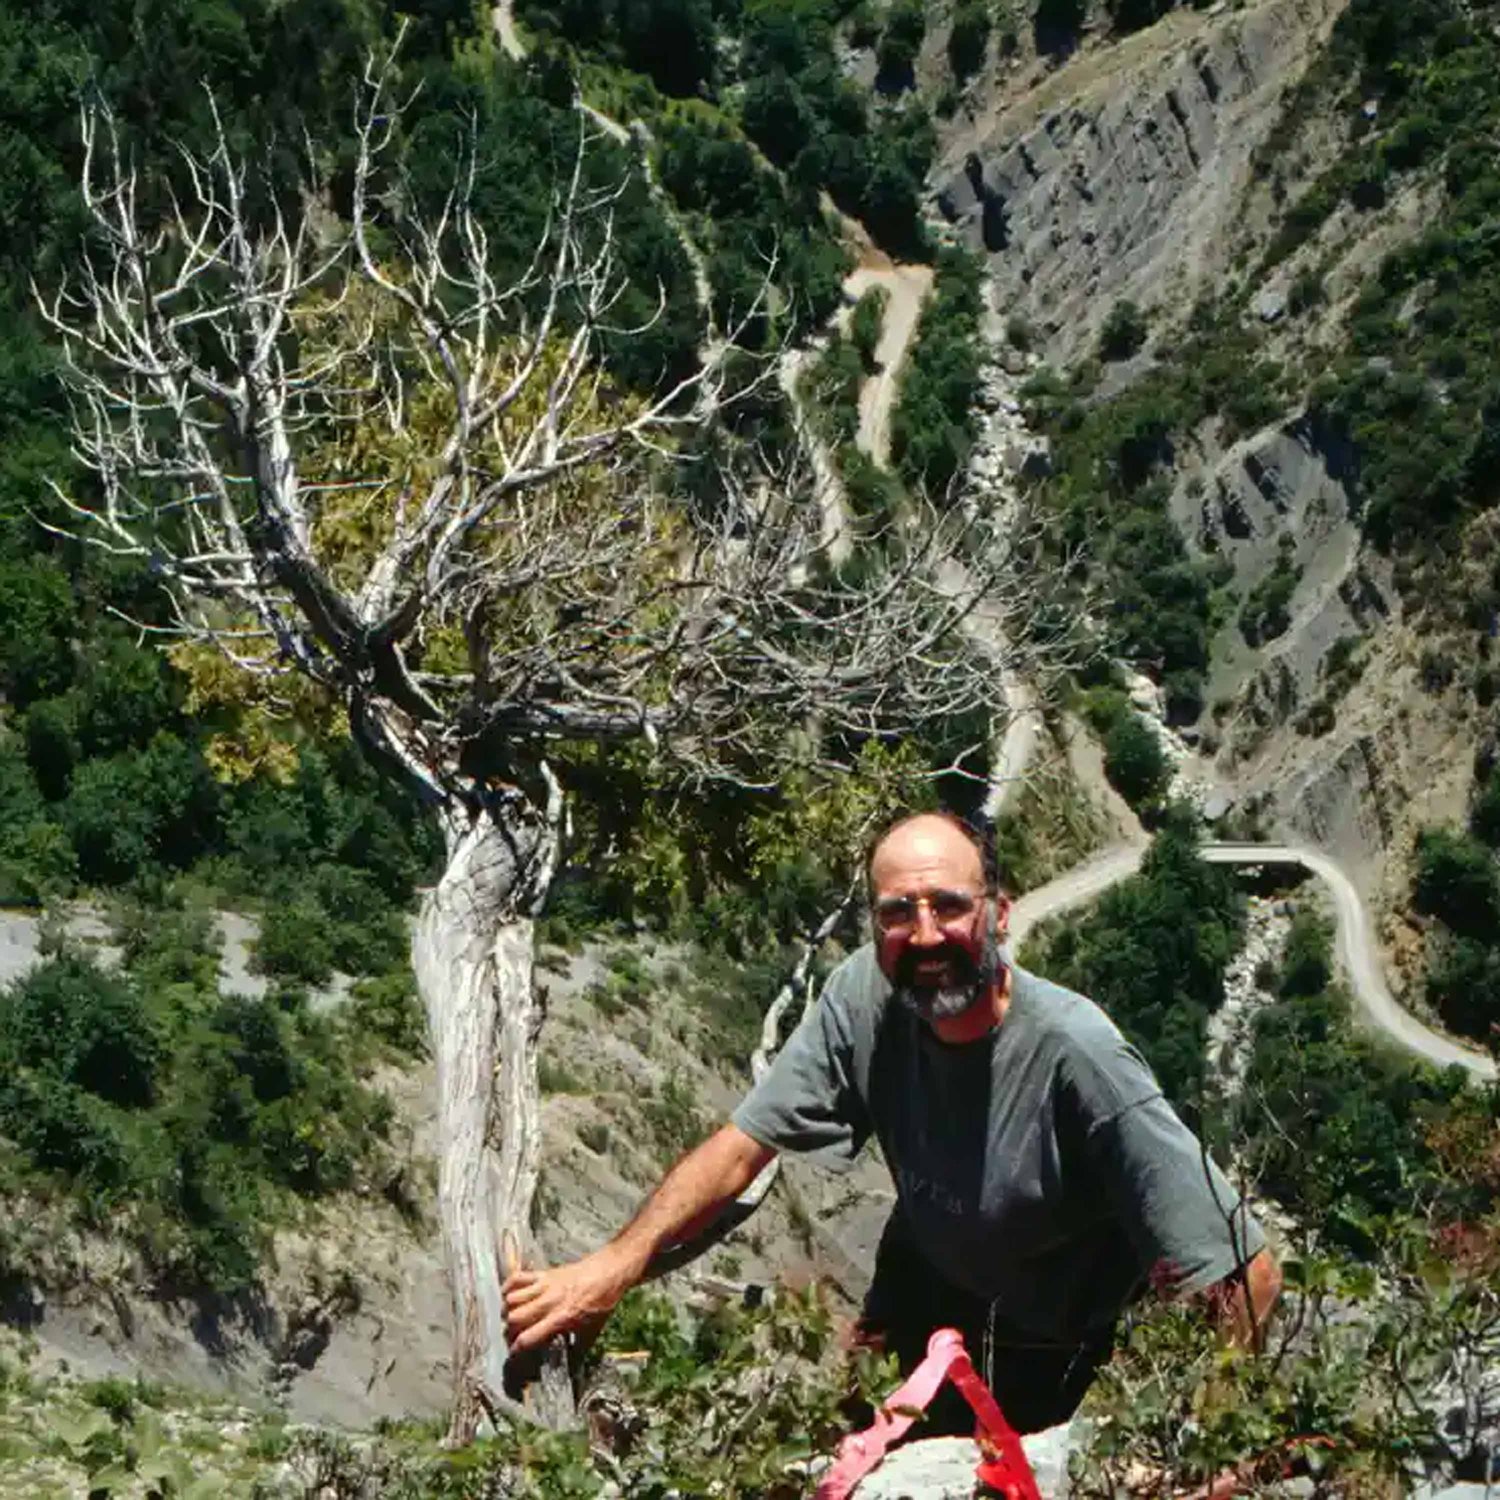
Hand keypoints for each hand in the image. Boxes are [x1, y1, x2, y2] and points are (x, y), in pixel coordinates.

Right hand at [503, 1247, 633, 1352]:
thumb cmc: (602, 1301)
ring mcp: (544, 1285)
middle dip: (510, 1331)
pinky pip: (517, 1278)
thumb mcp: (593, 1331)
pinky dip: (508, 1288)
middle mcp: (549, 1302)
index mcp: (561, 1318)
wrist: (608, 1271)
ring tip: (512, 1319)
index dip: (516, 1350)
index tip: (514, 1356)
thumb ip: (579, 1350)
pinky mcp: (543, 1273)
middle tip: (514, 1337)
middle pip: (514, 1318)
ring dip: (508, 1311)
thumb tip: (572, 1371)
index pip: (528, 1337)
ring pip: (512, 1299)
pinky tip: (509, 1297)